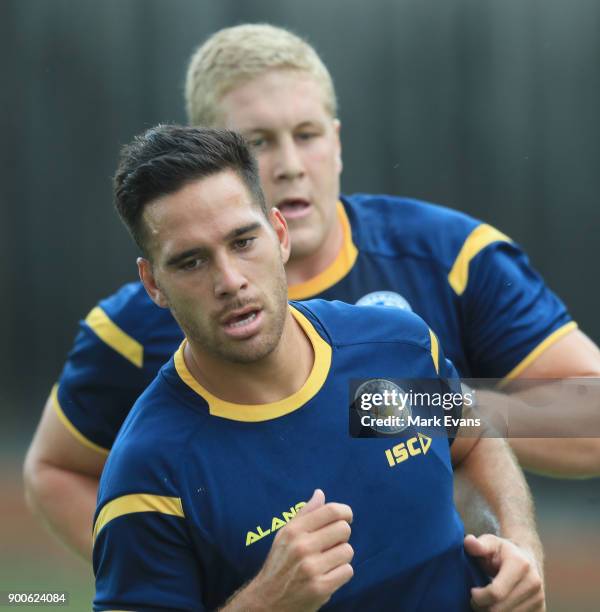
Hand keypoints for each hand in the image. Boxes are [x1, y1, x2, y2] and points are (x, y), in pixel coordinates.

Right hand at [236, 489, 353, 611]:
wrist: (267, 602)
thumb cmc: (279, 564)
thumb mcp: (285, 535)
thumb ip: (304, 513)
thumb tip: (320, 493)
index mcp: (294, 530)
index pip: (330, 511)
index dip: (345, 512)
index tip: (346, 517)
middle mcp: (302, 547)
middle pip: (343, 529)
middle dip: (342, 536)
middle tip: (332, 544)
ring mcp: (311, 568)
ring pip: (347, 551)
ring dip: (342, 556)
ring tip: (328, 561)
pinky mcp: (321, 588)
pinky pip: (348, 571)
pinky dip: (342, 573)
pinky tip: (329, 575)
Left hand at [465, 534, 544, 610]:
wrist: (528, 558)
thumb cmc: (503, 551)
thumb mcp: (490, 543)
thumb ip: (478, 545)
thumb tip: (468, 542)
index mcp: (520, 565)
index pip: (496, 592)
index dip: (479, 596)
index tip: (472, 591)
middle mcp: (533, 583)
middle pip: (500, 609)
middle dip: (482, 607)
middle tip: (476, 600)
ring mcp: (539, 599)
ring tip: (486, 603)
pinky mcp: (541, 611)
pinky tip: (498, 606)